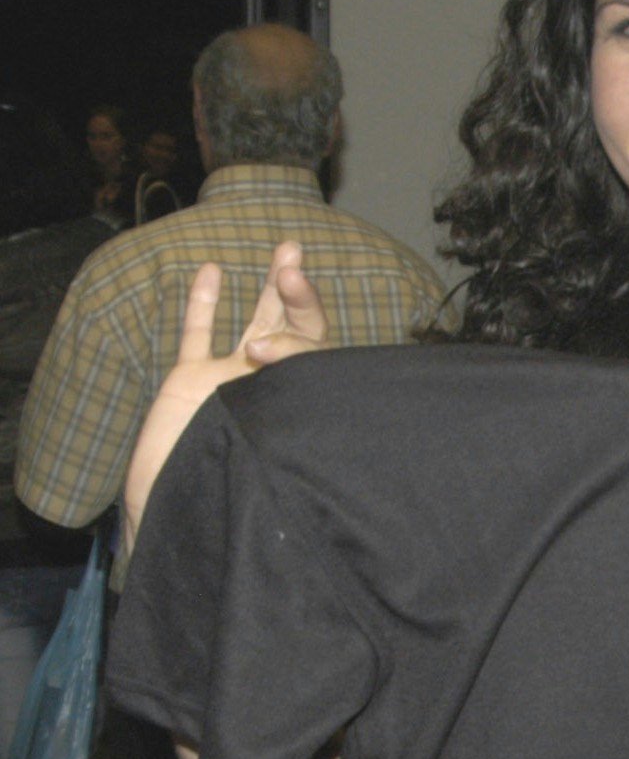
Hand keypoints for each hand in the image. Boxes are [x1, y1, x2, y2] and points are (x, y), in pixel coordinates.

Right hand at [122, 242, 327, 556]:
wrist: (183, 509)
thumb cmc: (237, 488)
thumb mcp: (269, 439)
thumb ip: (277, 394)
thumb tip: (268, 348)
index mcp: (303, 402)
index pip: (316, 349)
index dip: (301, 324)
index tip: (278, 319)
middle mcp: (274, 387)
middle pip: (296, 329)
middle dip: (297, 293)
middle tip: (291, 259)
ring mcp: (231, 380)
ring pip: (256, 323)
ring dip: (271, 288)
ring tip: (289, 249)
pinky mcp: (191, 381)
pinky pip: (198, 336)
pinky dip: (204, 305)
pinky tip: (212, 271)